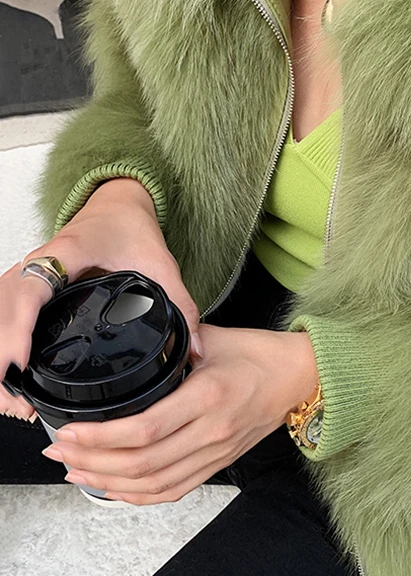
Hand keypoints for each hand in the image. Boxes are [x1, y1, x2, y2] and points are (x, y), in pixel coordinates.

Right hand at [2, 177, 201, 420]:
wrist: (117, 203)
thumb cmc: (131, 225)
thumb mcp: (161, 262)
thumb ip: (181, 302)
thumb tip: (195, 347)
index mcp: (68, 251)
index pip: (32, 289)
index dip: (19, 326)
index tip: (20, 361)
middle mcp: (39, 260)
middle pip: (2, 308)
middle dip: (3, 356)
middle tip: (18, 402)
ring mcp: (28, 270)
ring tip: (12, 401)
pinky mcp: (27, 282)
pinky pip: (2, 312)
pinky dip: (1, 343)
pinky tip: (8, 377)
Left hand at [41, 323, 318, 504]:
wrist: (299, 375)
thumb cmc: (260, 353)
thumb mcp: (215, 337)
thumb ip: (174, 340)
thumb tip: (135, 341)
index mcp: (209, 395)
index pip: (147, 428)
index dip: (102, 437)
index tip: (71, 430)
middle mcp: (212, 431)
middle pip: (142, 463)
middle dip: (92, 461)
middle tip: (59, 449)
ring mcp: (216, 452)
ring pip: (153, 484)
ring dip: (108, 483)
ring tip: (75, 470)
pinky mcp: (219, 463)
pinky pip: (173, 490)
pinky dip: (138, 495)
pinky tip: (113, 487)